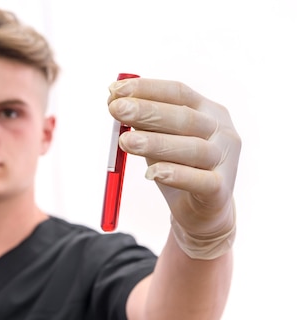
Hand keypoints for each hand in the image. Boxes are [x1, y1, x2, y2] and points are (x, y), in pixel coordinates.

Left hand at [108, 78, 240, 256]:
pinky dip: (176, 175)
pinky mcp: (220, 190)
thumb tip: (113, 99)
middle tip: (117, 110)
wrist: (203, 211)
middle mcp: (222, 131)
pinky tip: (153, 173)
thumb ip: (142, 122)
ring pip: (192, 149)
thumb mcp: (158, 140)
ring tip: (125, 142)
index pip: (178, 93)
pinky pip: (199, 181)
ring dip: (156, 143)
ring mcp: (225, 160)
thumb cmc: (177, 167)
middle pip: (185, 118)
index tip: (115, 91)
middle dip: (147, 112)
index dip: (147, 89)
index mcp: (208, 111)